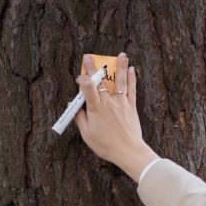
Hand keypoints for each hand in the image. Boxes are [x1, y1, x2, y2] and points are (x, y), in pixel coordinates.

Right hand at [74, 52, 159, 181]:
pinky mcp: (131, 107)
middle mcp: (108, 102)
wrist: (128, 151)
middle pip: (100, 81)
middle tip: (89, 56)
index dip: (81, 79)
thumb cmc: (106, 145)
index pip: (87, 88)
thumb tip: (73, 105)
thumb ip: (79, 118)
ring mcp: (121, 103)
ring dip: (120, 66)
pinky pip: (132, 89)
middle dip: (93, 68)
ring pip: (119, 81)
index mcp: (96, 109)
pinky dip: (132, 79)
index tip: (78, 78)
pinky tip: (132, 69)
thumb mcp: (87, 134)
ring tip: (122, 54)